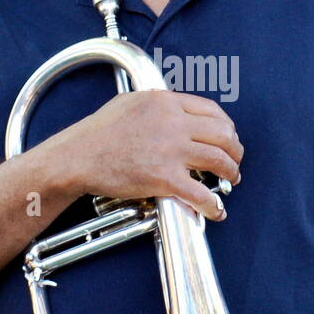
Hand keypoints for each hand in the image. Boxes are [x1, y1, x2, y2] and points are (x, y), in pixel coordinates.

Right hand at [55, 90, 242, 221]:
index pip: (212, 111)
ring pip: (218, 160)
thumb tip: (176, 110)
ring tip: (230, 181)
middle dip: (235, 151)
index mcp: (166, 102)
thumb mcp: (131, 103)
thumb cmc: (98, 132)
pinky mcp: (164, 177)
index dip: (227, 127)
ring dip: (230, 173)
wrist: (78, 156)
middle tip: (234, 162)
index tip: (228, 138)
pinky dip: (213, 204)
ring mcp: (170, 150)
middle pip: (223, 135)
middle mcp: (173, 123)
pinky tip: (216, 210)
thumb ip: (158, 105)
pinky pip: (200, 192)